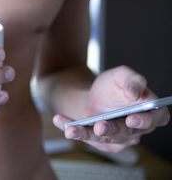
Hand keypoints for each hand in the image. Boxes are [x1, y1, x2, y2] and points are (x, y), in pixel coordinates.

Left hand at [53, 66, 169, 151]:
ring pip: (104, 138)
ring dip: (87, 133)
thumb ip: (132, 79)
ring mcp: (118, 138)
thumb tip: (135, 94)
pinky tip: (60, 122)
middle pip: (127, 132)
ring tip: (72, 128)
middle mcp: (136, 129)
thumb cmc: (111, 87)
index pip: (157, 118)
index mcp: (149, 111)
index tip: (132, 118)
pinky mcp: (100, 142)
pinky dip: (72, 130)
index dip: (147, 121)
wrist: (90, 96)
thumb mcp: (120, 75)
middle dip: (113, 130)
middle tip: (101, 126)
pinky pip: (86, 137)